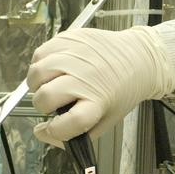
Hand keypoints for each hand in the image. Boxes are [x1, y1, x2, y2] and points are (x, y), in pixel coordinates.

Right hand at [26, 26, 174, 144]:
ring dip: (37, 85)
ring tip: (49, 85)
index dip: (52, 130)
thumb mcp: (107, 118)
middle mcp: (85, 78)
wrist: (138, 58)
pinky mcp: (70, 39)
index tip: (49, 129)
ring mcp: (76, 55)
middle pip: (45, 97)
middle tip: (51, 103)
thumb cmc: (122, 90)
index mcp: (97, 102)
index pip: (65, 123)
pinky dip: (39, 64)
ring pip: (36, 74)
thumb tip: (44, 135)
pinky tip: (52, 69)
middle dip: (42, 105)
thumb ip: (78, 133)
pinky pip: (39, 54)